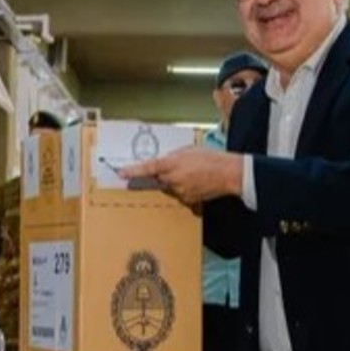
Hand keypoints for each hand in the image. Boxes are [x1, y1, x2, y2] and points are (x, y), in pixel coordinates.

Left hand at [118, 147, 243, 204]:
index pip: (147, 168)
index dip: (133, 171)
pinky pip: (180, 194)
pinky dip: (185, 188)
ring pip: (170, 187)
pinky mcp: (188, 200)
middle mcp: (173, 180)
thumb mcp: (188, 150)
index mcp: (171, 164)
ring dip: (176, 181)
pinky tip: (198, 182)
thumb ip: (173, 157)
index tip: (121, 174)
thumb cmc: (211, 158)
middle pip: (159, 179)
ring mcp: (180, 192)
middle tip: (181, 168)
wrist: (229, 173)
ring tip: (194, 173)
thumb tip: (164, 162)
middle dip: (164, 174)